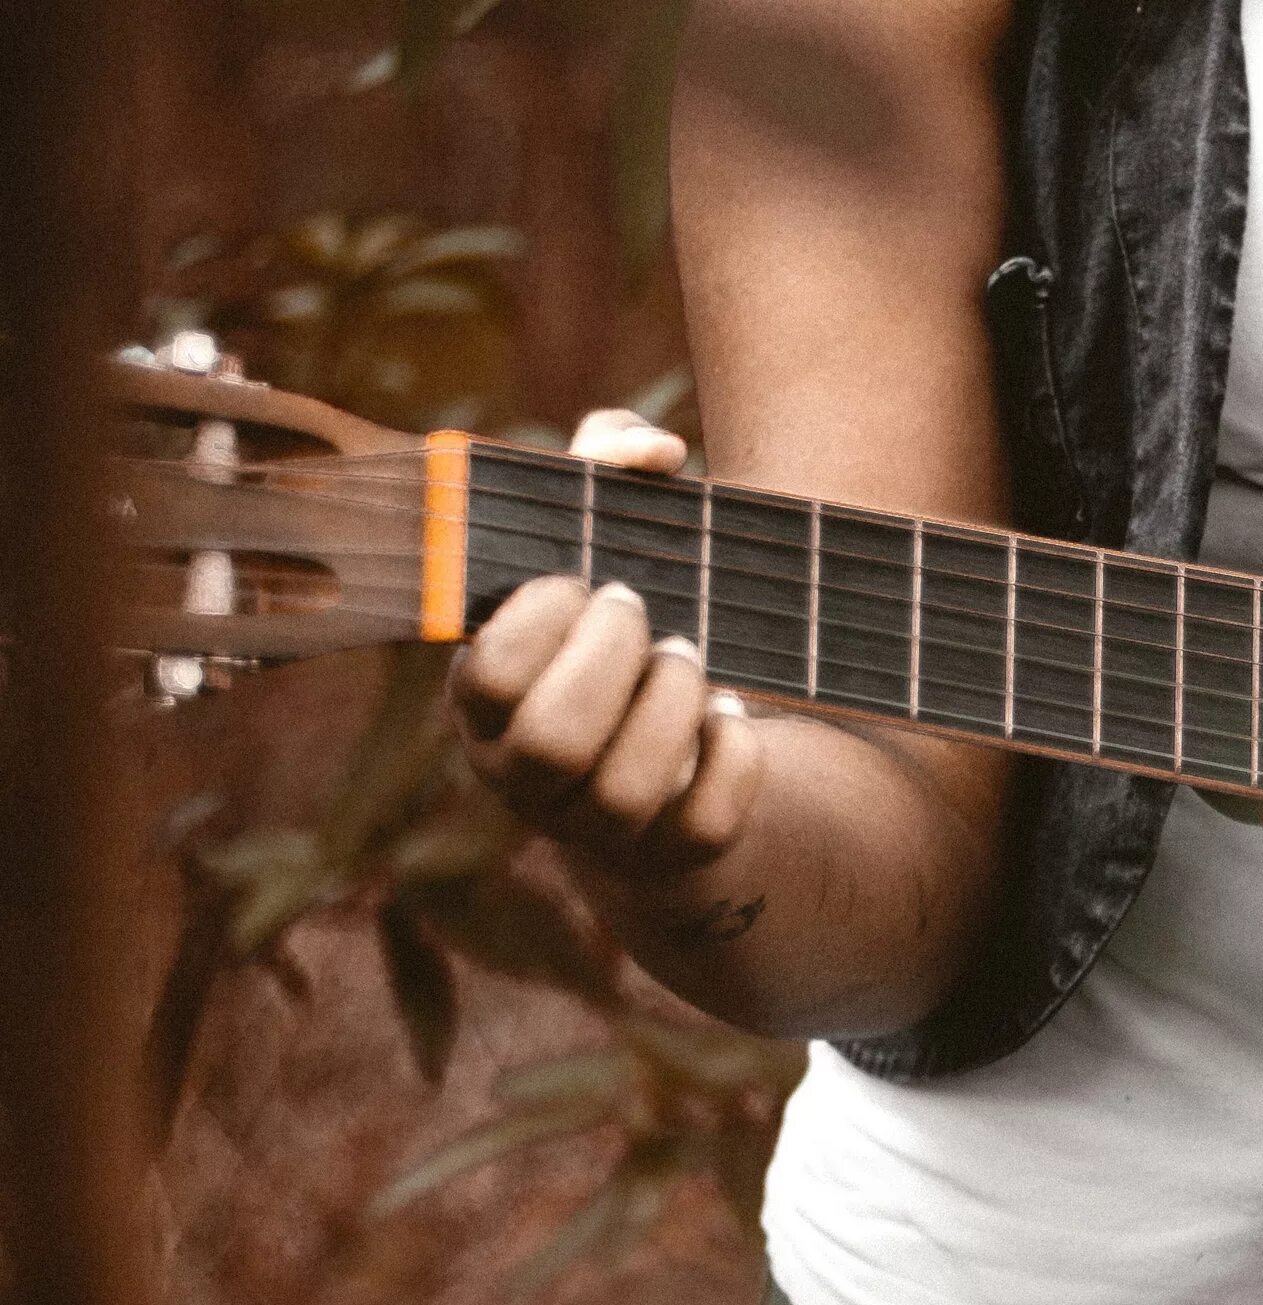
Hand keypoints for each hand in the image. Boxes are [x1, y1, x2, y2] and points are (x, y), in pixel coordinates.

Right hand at [451, 411, 766, 878]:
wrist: (663, 750)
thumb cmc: (613, 625)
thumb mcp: (600, 539)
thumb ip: (604, 464)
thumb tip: (653, 450)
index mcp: (485, 698)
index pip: (490, 677)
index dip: (540, 623)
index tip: (580, 580)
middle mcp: (524, 774)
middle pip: (553, 744)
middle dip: (611, 664)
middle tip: (643, 614)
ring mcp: (595, 825)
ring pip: (627, 792)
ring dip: (672, 709)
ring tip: (689, 661)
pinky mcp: (670, 851)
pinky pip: (704, 825)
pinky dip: (733, 759)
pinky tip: (730, 716)